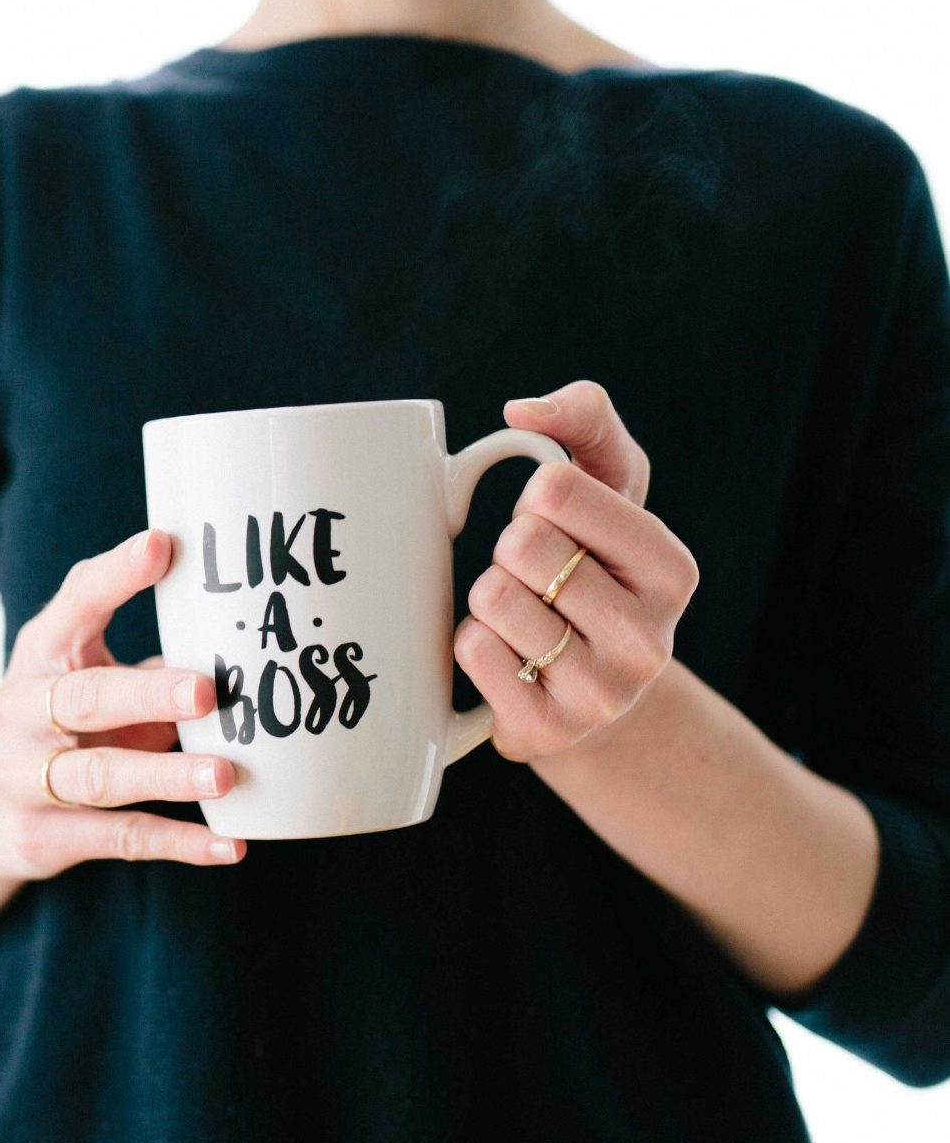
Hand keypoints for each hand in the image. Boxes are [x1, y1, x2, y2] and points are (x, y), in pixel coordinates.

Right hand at [0, 527, 243, 877]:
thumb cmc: (68, 723)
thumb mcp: (91, 675)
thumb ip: (150, 657)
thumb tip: (246, 636)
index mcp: (39, 653)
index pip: (74, 604)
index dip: (116, 576)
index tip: (164, 547)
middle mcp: (18, 711)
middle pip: (85, 699)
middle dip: (148, 694)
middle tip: (208, 691)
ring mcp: (21, 778)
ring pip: (100, 777)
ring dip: (167, 775)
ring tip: (226, 775)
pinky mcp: (42, 838)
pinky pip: (120, 839)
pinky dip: (179, 843)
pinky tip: (231, 845)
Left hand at [452, 379, 699, 762]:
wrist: (589, 693)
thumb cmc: (593, 569)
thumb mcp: (608, 487)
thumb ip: (585, 420)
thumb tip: (522, 411)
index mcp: (671, 569)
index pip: (555, 491)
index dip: (535, 499)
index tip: (554, 524)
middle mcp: (649, 638)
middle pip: (520, 545)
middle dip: (510, 551)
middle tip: (535, 578)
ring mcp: (602, 694)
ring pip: (492, 598)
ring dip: (489, 599)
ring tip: (523, 618)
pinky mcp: (547, 731)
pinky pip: (471, 650)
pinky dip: (471, 642)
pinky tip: (507, 657)